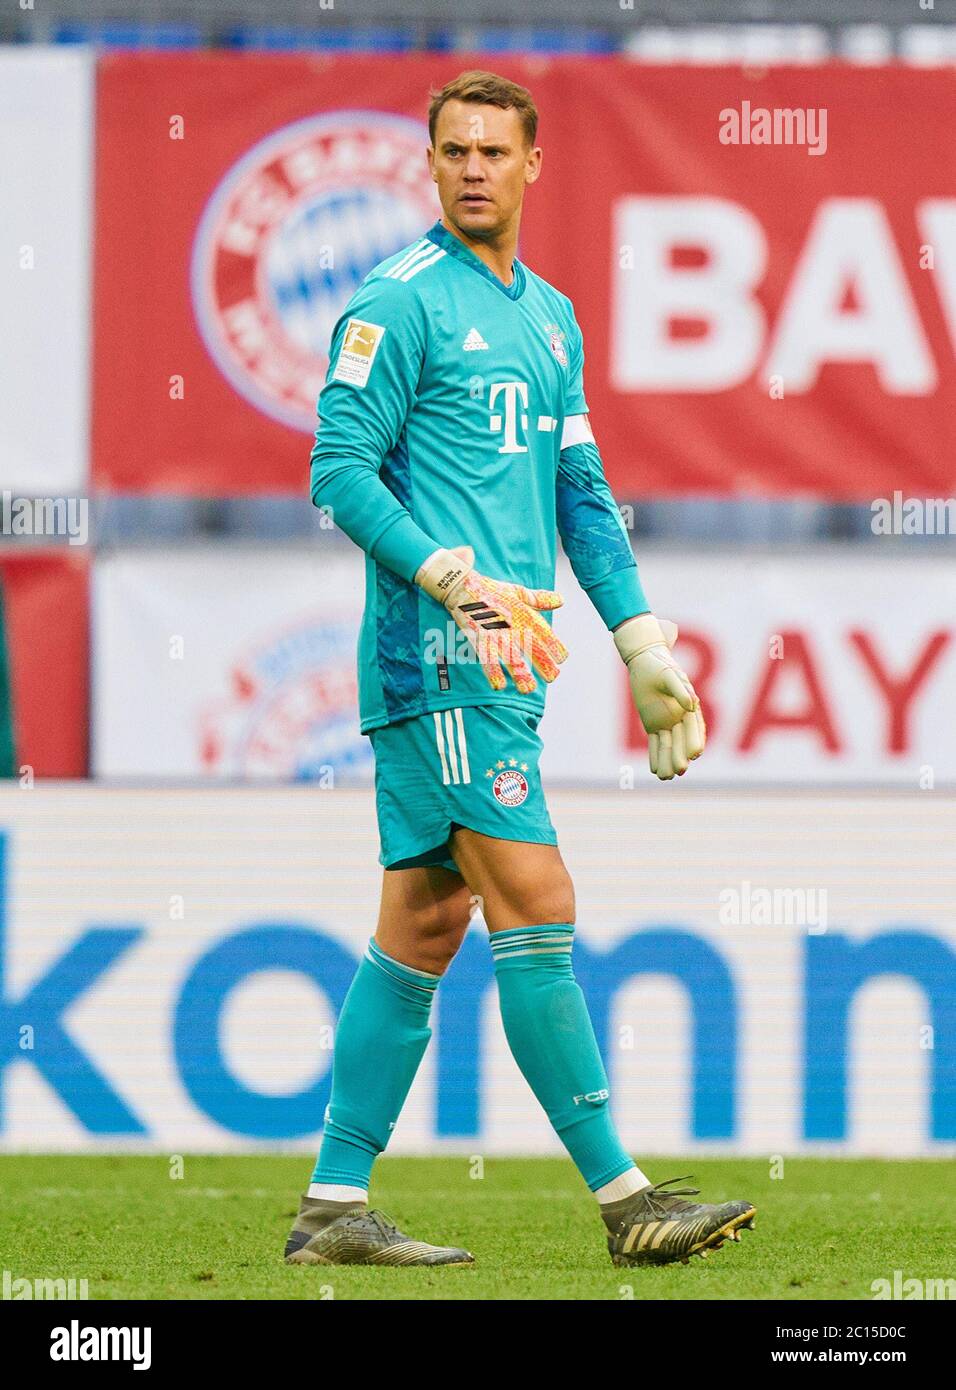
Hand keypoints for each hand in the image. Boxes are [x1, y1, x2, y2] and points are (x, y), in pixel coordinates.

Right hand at [415, 545, 567, 692]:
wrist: (462, 584)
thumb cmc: (492, 590)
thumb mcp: (518, 592)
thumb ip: (540, 599)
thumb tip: (561, 600)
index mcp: (523, 613)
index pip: (543, 631)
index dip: (554, 645)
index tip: (562, 658)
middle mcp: (512, 624)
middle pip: (531, 646)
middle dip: (543, 663)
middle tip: (552, 678)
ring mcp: (495, 632)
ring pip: (510, 656)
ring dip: (520, 673)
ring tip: (528, 689)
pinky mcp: (479, 637)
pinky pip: (486, 657)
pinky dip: (492, 671)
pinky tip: (499, 686)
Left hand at [614, 613, 705, 779]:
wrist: (646, 663)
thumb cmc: (660, 666)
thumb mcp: (669, 675)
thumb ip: (680, 690)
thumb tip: (691, 704)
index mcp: (689, 706)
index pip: (694, 727)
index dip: (694, 740)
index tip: (695, 754)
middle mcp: (680, 718)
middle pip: (682, 741)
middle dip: (680, 756)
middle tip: (679, 771)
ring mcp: (667, 723)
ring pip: (669, 746)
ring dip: (668, 761)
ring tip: (666, 777)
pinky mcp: (654, 725)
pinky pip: (655, 744)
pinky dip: (655, 756)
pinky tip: (655, 770)